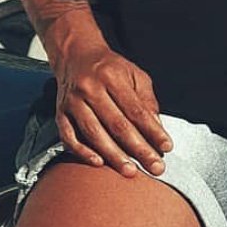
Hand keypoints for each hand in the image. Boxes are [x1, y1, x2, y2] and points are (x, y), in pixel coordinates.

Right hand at [53, 40, 172, 175]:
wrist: (75, 56)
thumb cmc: (109, 68)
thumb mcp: (135, 74)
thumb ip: (147, 100)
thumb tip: (157, 128)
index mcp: (112, 77)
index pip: (136, 109)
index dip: (153, 131)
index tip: (166, 147)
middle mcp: (90, 88)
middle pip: (117, 125)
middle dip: (138, 149)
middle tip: (154, 167)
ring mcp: (72, 102)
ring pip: (94, 133)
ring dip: (113, 155)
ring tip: (130, 171)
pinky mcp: (60, 113)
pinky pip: (69, 137)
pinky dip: (83, 152)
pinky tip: (99, 163)